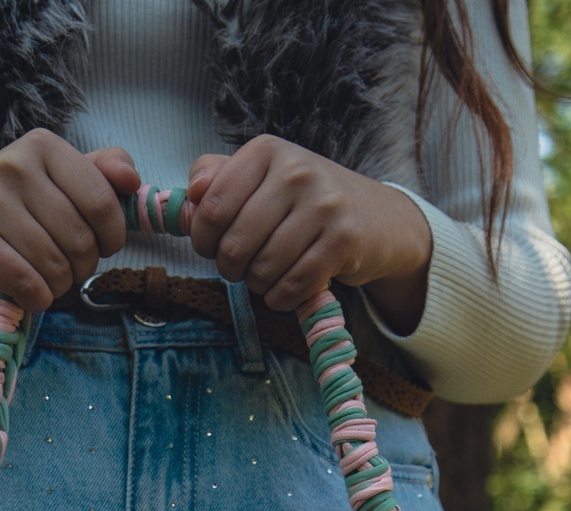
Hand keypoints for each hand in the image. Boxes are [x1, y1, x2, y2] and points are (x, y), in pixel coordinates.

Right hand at [0, 130, 140, 336]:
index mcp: (42, 146)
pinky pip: (28, 283)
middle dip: (82, 267)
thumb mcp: (56, 185)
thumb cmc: (13, 216)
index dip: (112, 237)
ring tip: (43, 278)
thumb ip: (99, 176)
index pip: (103, 201)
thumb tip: (131, 180)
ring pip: (56, 266)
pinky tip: (28, 292)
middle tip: (65, 268)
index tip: (102, 246)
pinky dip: (36, 299)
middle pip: (81, 240)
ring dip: (58, 286)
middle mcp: (14, 165)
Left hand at [186, 134, 432, 333]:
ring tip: (270, 274)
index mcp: (267, 151)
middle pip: (234, 245)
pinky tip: (288, 288)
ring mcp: (323, 205)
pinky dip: (282, 298)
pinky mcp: (343, 240)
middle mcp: (296, 171)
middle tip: (244, 267)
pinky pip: (292, 286)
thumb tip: (191, 193)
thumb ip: (218, 178)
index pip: (211, 207)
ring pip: (262, 270)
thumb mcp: (263, 178)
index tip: (212, 247)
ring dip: (259, 285)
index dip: (203, 240)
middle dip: (232, 268)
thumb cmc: (306, 203)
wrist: (379, 220)